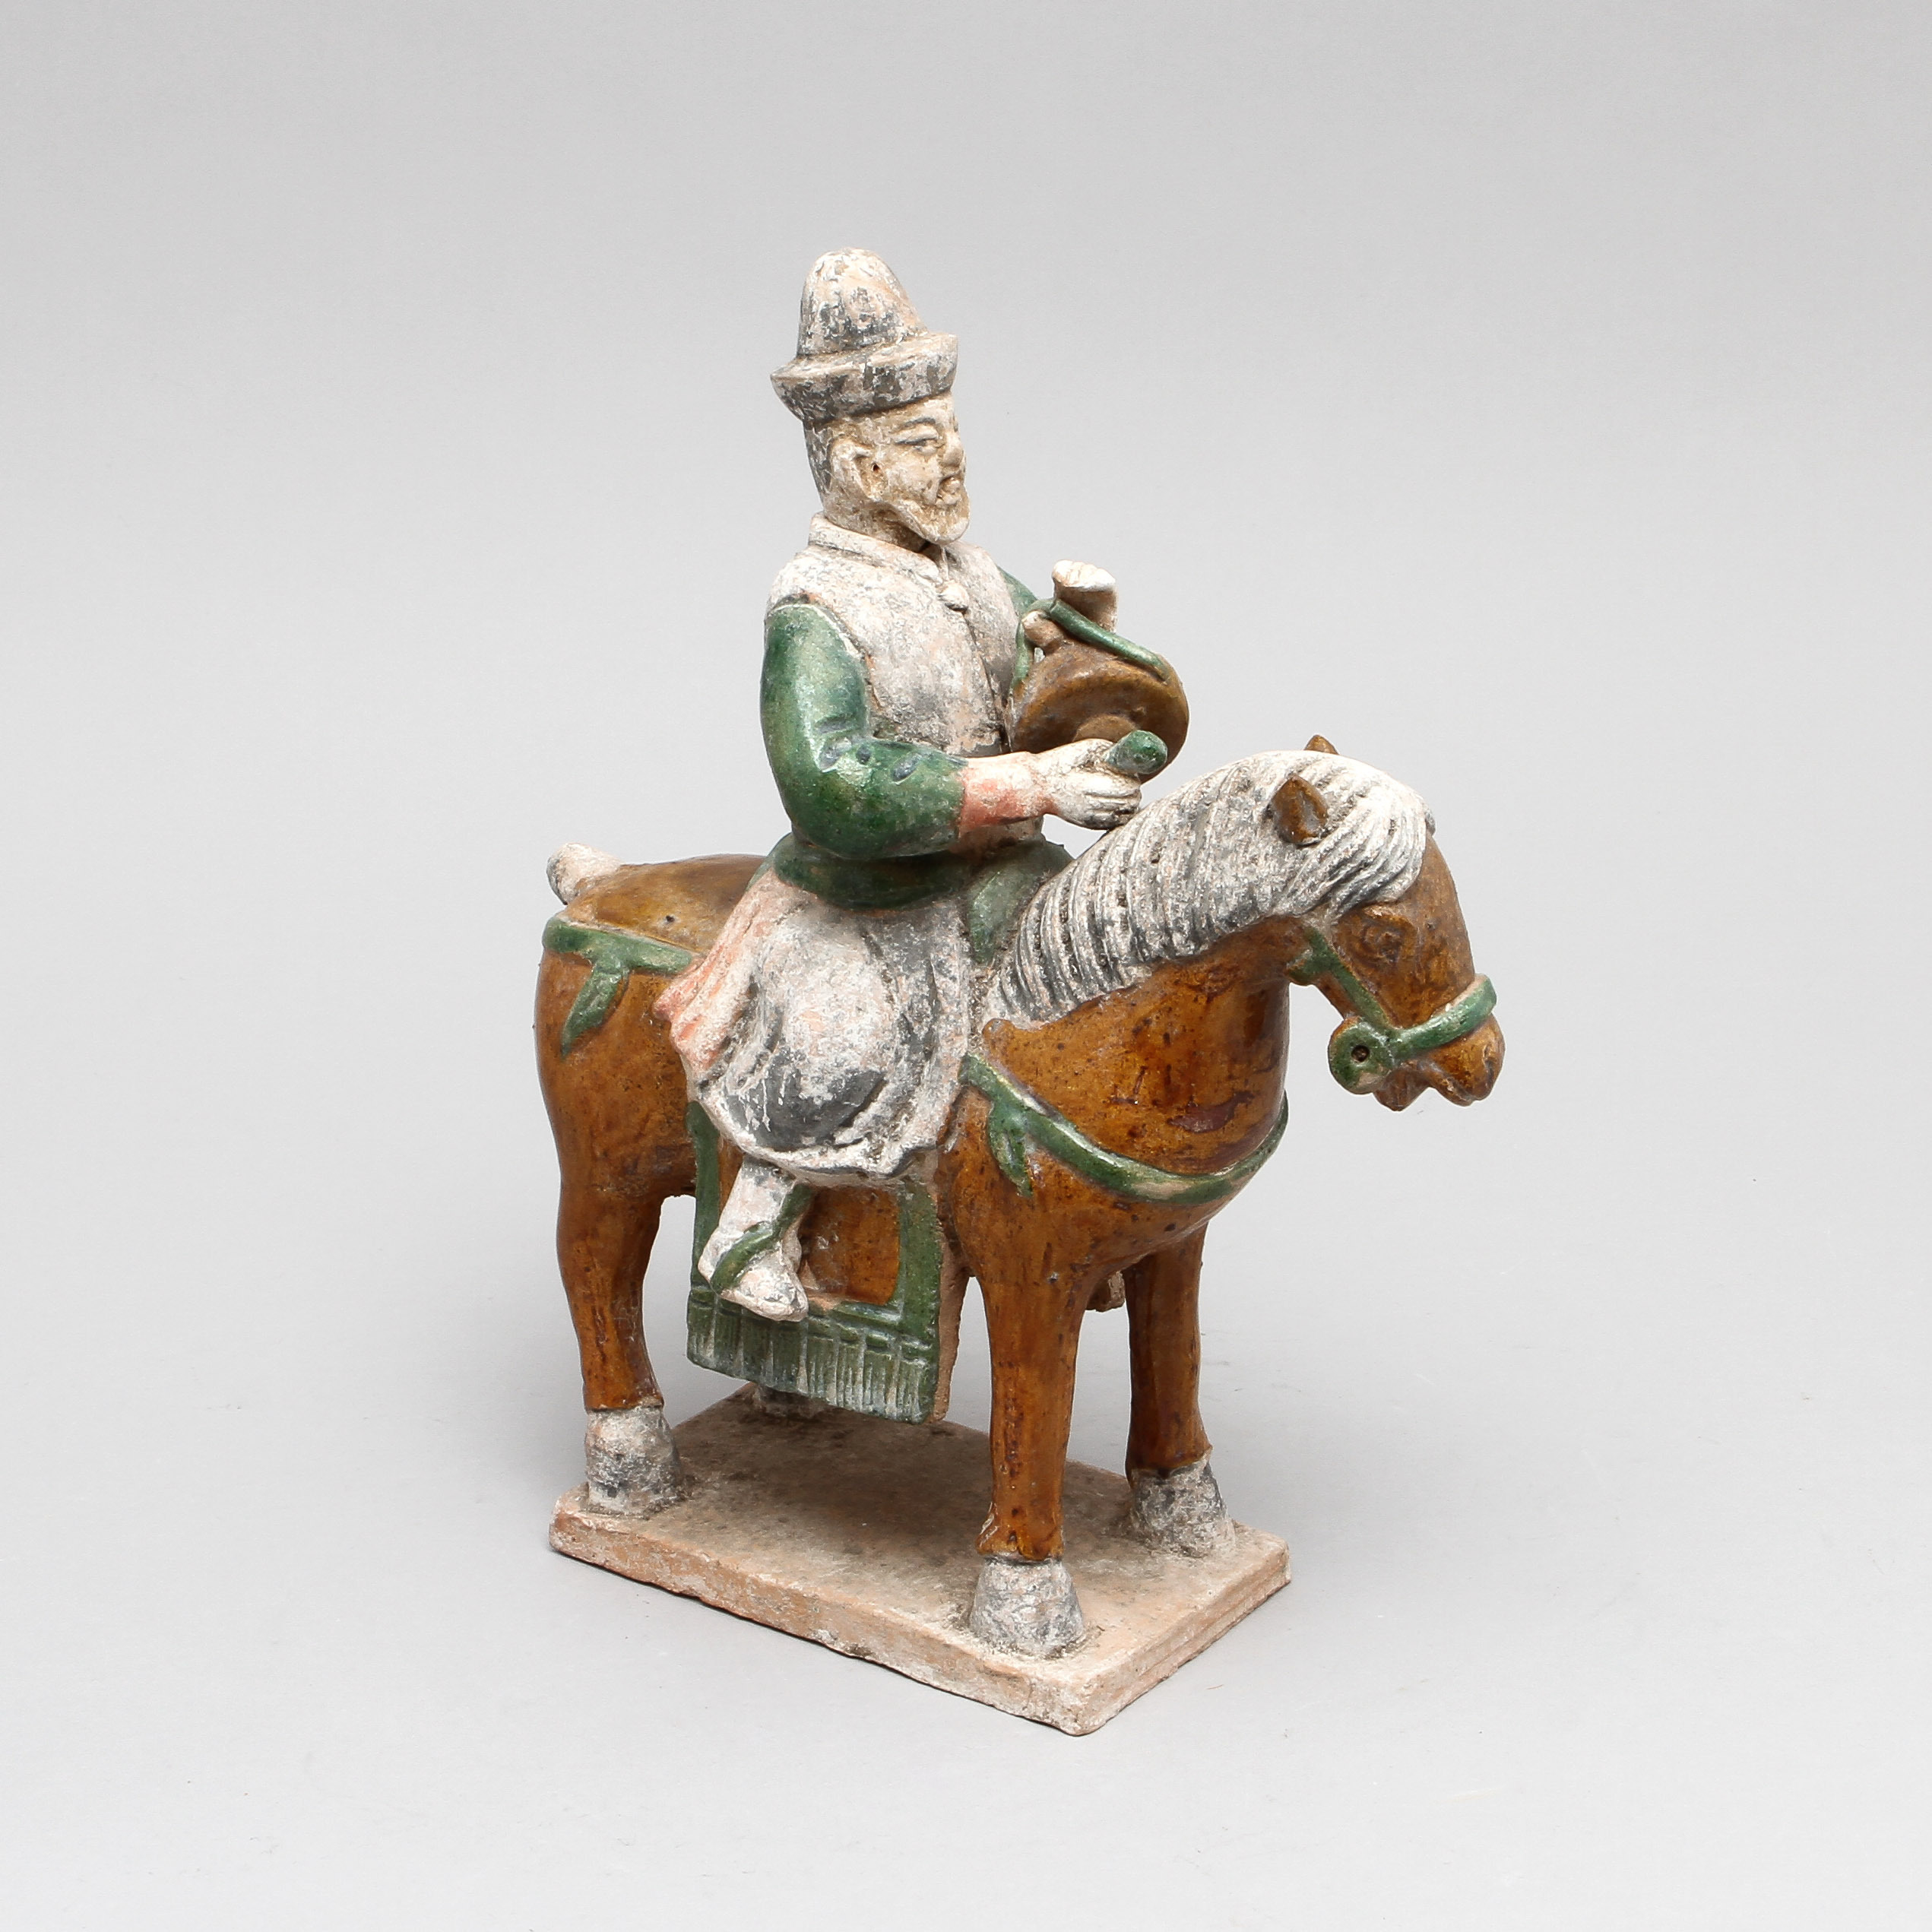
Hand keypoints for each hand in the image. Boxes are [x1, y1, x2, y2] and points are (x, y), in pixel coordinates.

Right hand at [1027, 738, 1141, 829]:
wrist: (1038, 786)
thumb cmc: (1061, 764)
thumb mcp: (1085, 749)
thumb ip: (1109, 751)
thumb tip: (1129, 755)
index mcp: (1089, 785)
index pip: (1127, 787)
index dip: (1132, 778)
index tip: (1128, 771)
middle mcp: (1091, 805)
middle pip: (1130, 802)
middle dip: (1132, 790)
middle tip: (1127, 781)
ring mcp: (1091, 817)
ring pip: (1126, 814)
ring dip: (1129, 802)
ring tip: (1121, 792)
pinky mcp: (1090, 825)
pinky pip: (1116, 823)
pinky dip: (1121, 813)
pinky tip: (1114, 802)